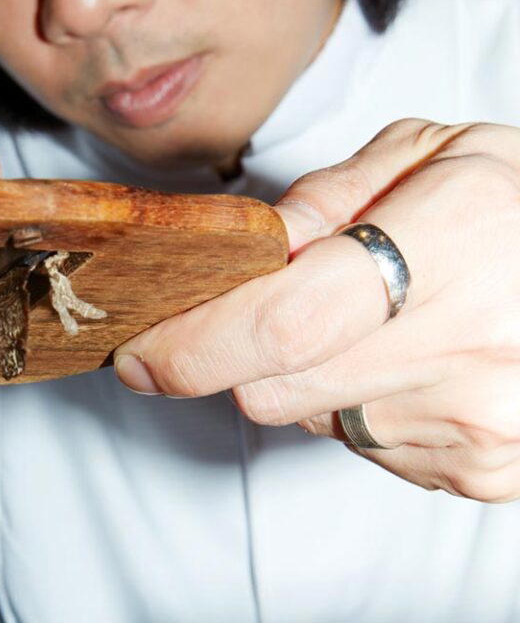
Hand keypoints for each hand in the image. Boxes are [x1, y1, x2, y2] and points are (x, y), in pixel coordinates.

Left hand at [114, 119, 519, 501]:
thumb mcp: (435, 151)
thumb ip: (327, 196)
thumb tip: (243, 250)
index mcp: (455, 244)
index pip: (281, 325)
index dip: (191, 344)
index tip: (140, 348)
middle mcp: (468, 347)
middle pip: (275, 388)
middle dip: (236, 354)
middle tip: (253, 310)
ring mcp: (477, 424)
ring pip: (314, 418)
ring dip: (309, 375)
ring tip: (375, 322)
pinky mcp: (481, 471)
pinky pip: (364, 446)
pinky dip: (359, 405)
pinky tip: (410, 362)